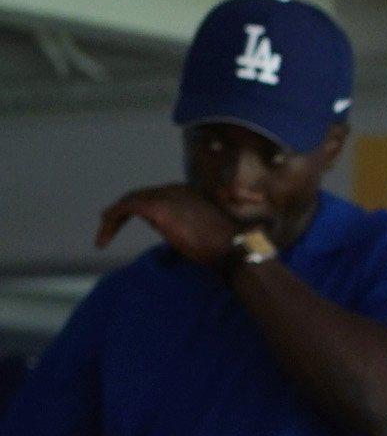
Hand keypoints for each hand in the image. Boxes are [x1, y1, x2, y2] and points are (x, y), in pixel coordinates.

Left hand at [96, 185, 236, 265]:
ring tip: (103, 236)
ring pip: (129, 201)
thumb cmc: (223, 245)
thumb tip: (158, 225)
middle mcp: (174, 189)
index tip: (127, 222)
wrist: (234, 247)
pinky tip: (105, 238)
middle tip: (108, 226)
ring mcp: (166, 196)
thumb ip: (178, 223)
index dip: (137, 208)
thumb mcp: (198, 230)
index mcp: (186, 192)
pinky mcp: (157, 208)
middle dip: (121, 211)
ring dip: (113, 219)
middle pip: (138, 195)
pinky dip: (112, 222)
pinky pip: (125, 209)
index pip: (154, 195)